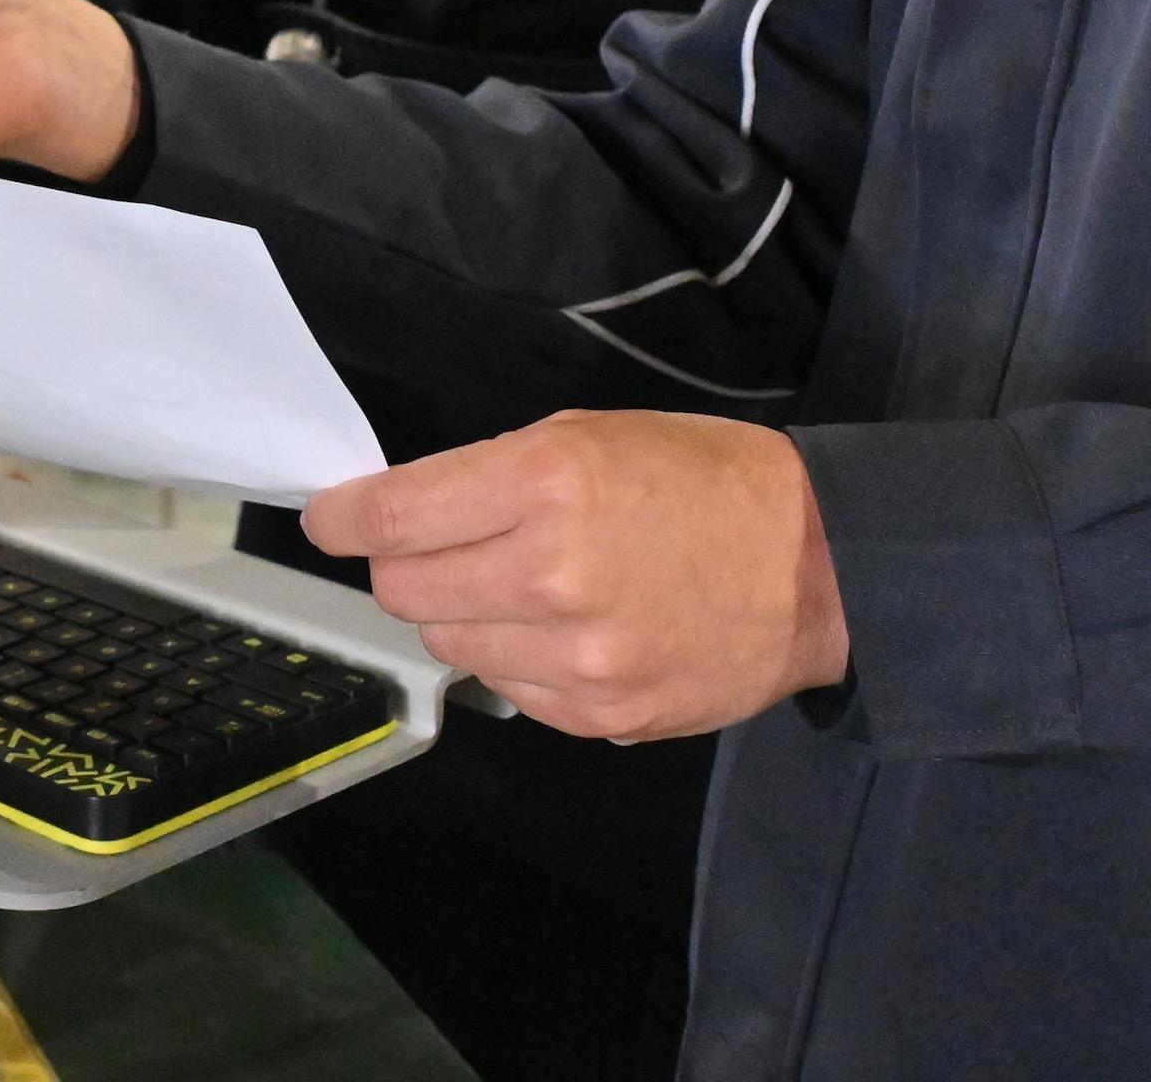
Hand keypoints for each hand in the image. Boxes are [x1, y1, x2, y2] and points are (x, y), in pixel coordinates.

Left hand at [301, 411, 851, 742]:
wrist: (820, 567)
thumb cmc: (703, 479)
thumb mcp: (593, 435)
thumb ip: (490, 476)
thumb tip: (398, 518)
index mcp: (547, 481)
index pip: (392, 517)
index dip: (343, 518)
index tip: (329, 519)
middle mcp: (551, 572)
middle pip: (405, 592)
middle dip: (407, 568)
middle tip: (445, 550)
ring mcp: (578, 657)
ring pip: (452, 648)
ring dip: (466, 618)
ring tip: (527, 590)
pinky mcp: (602, 716)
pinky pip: (512, 692)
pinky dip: (520, 662)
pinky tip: (570, 633)